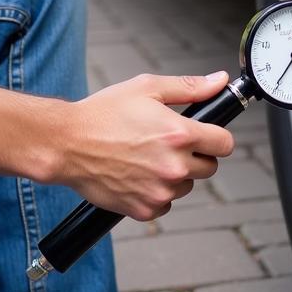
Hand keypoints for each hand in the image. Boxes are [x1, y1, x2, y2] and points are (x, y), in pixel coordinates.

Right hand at [56, 71, 235, 220]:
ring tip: (147, 158)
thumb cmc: (103, 113)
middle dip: (196, 156)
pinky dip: (156, 193)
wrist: (66, 144)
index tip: (205, 135)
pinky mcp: (144, 210)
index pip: (225, 144)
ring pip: (187, 186)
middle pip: (209, 168)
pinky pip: (165, 204)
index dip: (216, 137)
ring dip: (176, 175)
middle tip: (169, 144)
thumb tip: (220, 81)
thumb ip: (189, 87)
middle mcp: (174, 165)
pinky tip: (137, 175)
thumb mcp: (147, 88)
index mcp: (180, 134)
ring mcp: (160, 191)